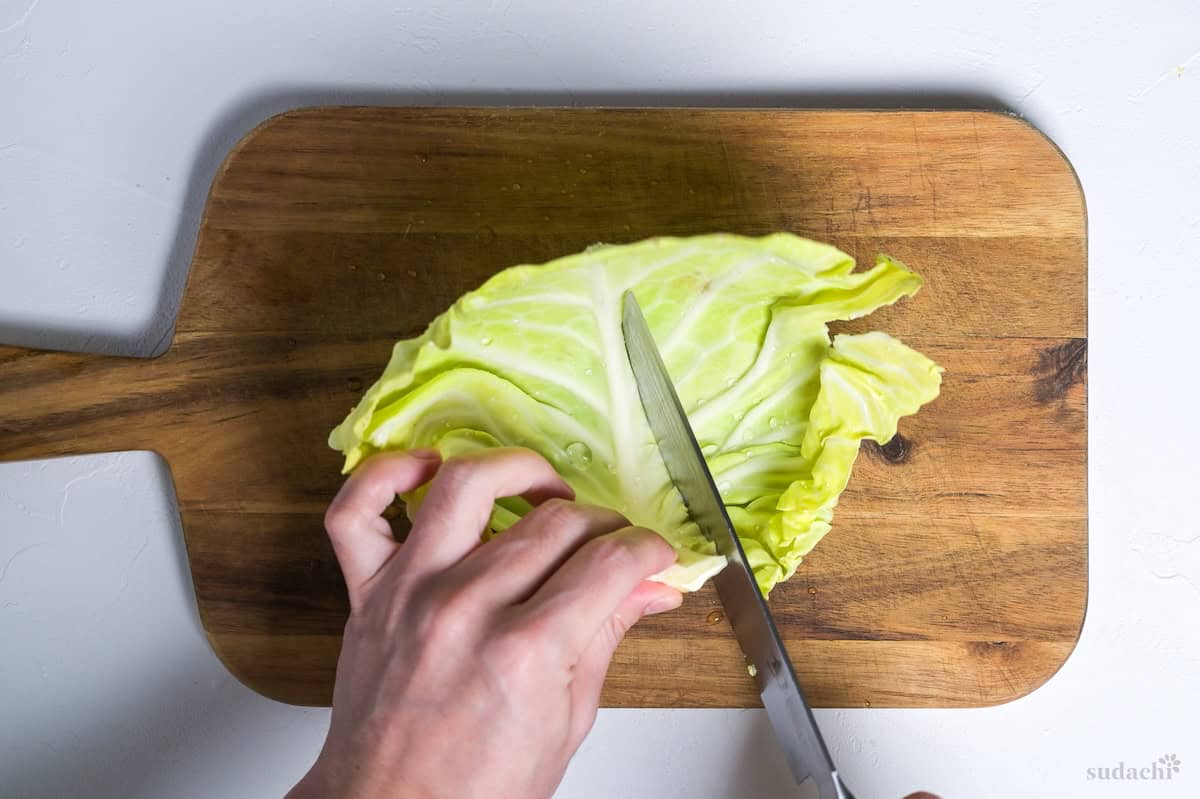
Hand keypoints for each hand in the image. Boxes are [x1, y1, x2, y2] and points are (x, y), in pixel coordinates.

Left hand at [288, 447, 682, 798]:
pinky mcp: (367, 593)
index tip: (652, 554)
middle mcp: (466, 609)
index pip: (609, 561)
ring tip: (543, 490)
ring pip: (468, 487)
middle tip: (609, 544)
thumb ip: (606, 636)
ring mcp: (410, 593)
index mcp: (527, 651)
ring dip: (518, 470)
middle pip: (555, 523)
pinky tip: (428, 468)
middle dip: (602, 524)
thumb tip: (651, 588)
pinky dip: (387, 473)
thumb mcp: (567, 720)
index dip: (646, 549)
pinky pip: (356, 510)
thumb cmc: (478, 786)